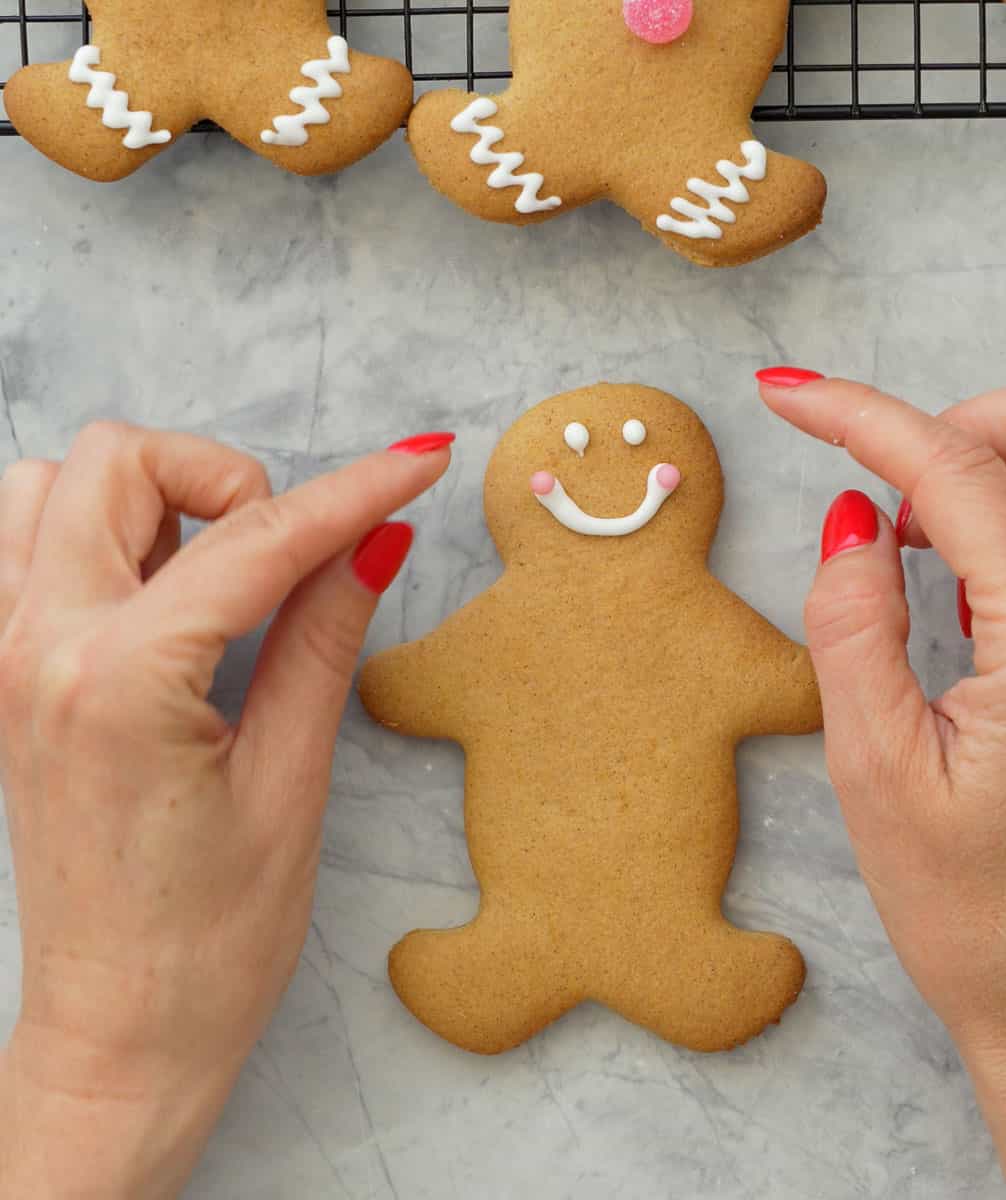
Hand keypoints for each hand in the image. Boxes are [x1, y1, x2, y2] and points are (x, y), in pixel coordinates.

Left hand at [0, 424, 452, 1198]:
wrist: (121, 1033)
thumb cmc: (211, 939)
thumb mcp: (291, 782)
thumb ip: (322, 637)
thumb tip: (376, 540)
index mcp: (117, 682)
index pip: (256, 542)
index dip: (355, 491)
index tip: (420, 459)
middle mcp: (35, 650)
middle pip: (120, 462)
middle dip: (229, 479)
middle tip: (296, 551)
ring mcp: (3, 659)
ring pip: (49, 485)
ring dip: (149, 497)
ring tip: (220, 570)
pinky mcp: (4, 677)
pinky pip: (20, 543)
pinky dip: (92, 530)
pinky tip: (159, 589)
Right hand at [758, 370, 1005, 1198]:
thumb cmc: (973, 907)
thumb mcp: (872, 767)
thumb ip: (852, 620)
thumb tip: (850, 518)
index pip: (959, 469)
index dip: (860, 414)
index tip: (791, 394)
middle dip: (962, 423)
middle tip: (886, 499)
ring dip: (993, 467)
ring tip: (914, 547)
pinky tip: (962, 583)